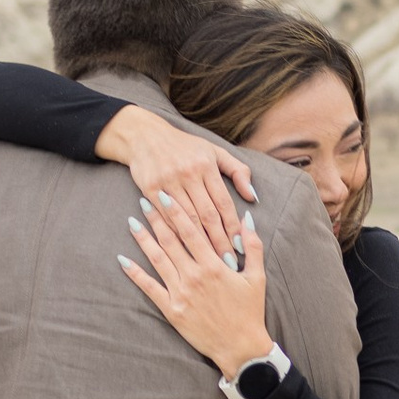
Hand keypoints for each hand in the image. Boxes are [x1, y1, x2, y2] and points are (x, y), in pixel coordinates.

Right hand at [93, 104, 254, 258]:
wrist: (145, 137)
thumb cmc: (185, 146)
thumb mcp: (214, 152)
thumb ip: (238, 171)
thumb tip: (253, 196)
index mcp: (206, 166)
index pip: (223, 202)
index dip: (233, 227)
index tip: (242, 246)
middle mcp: (188, 174)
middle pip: (207, 215)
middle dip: (220, 241)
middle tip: (229, 262)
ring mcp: (168, 182)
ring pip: (187, 220)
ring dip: (200, 243)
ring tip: (211, 262)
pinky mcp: (149, 189)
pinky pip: (166, 218)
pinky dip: (177, 235)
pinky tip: (186, 250)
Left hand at [120, 182, 272, 378]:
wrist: (240, 347)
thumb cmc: (250, 311)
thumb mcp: (257, 277)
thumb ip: (253, 246)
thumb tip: (247, 218)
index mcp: (214, 265)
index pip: (191, 231)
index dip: (176, 212)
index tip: (165, 195)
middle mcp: (195, 276)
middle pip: (171, 241)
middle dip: (156, 219)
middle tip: (144, 199)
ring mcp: (181, 293)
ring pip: (158, 260)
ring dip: (144, 240)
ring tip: (132, 222)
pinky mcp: (172, 310)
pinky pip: (149, 288)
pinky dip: (135, 274)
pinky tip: (123, 260)